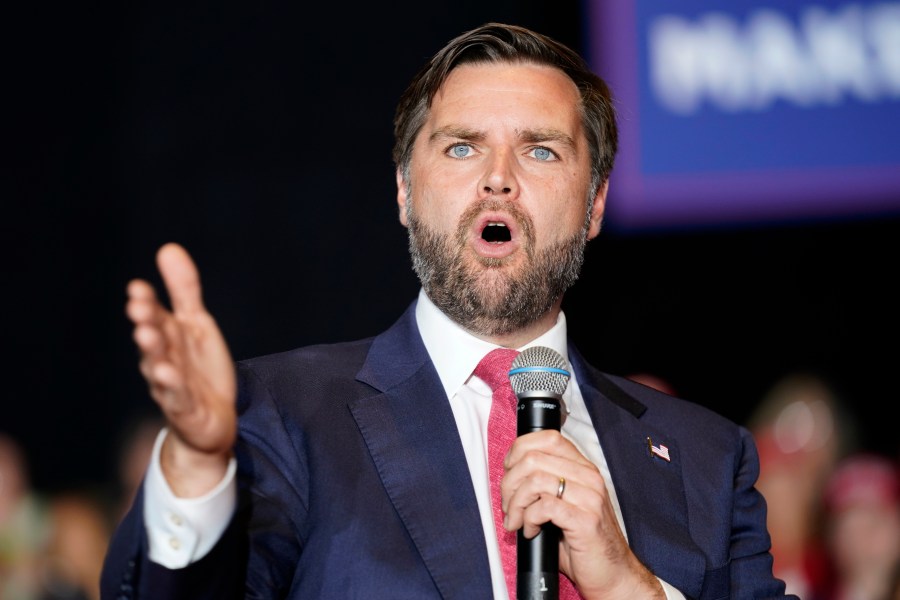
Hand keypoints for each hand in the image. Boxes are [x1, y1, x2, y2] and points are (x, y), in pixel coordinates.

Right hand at [126, 243, 236, 496]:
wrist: (210, 420)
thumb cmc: (199, 369)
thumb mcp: (196, 325)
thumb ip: (184, 290)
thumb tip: (168, 247)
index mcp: (167, 337)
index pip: (155, 316)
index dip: (146, 303)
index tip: (138, 288)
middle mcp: (163, 360)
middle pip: (154, 339)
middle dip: (146, 323)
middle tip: (138, 307)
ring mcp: (172, 387)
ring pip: (159, 368)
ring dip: (153, 352)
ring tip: (146, 335)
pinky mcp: (186, 410)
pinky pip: (178, 398)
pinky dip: (173, 386)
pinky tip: (167, 374)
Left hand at [502, 430, 663, 598]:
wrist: (613, 575)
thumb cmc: (583, 543)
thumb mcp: (563, 505)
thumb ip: (543, 485)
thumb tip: (510, 475)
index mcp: (583, 469)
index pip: (548, 438)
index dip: (519, 451)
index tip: (509, 471)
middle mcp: (589, 478)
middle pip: (533, 458)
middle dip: (510, 483)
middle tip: (509, 506)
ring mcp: (590, 498)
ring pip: (535, 480)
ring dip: (516, 503)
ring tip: (517, 520)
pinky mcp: (585, 520)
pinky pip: (544, 506)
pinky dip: (529, 519)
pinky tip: (531, 530)